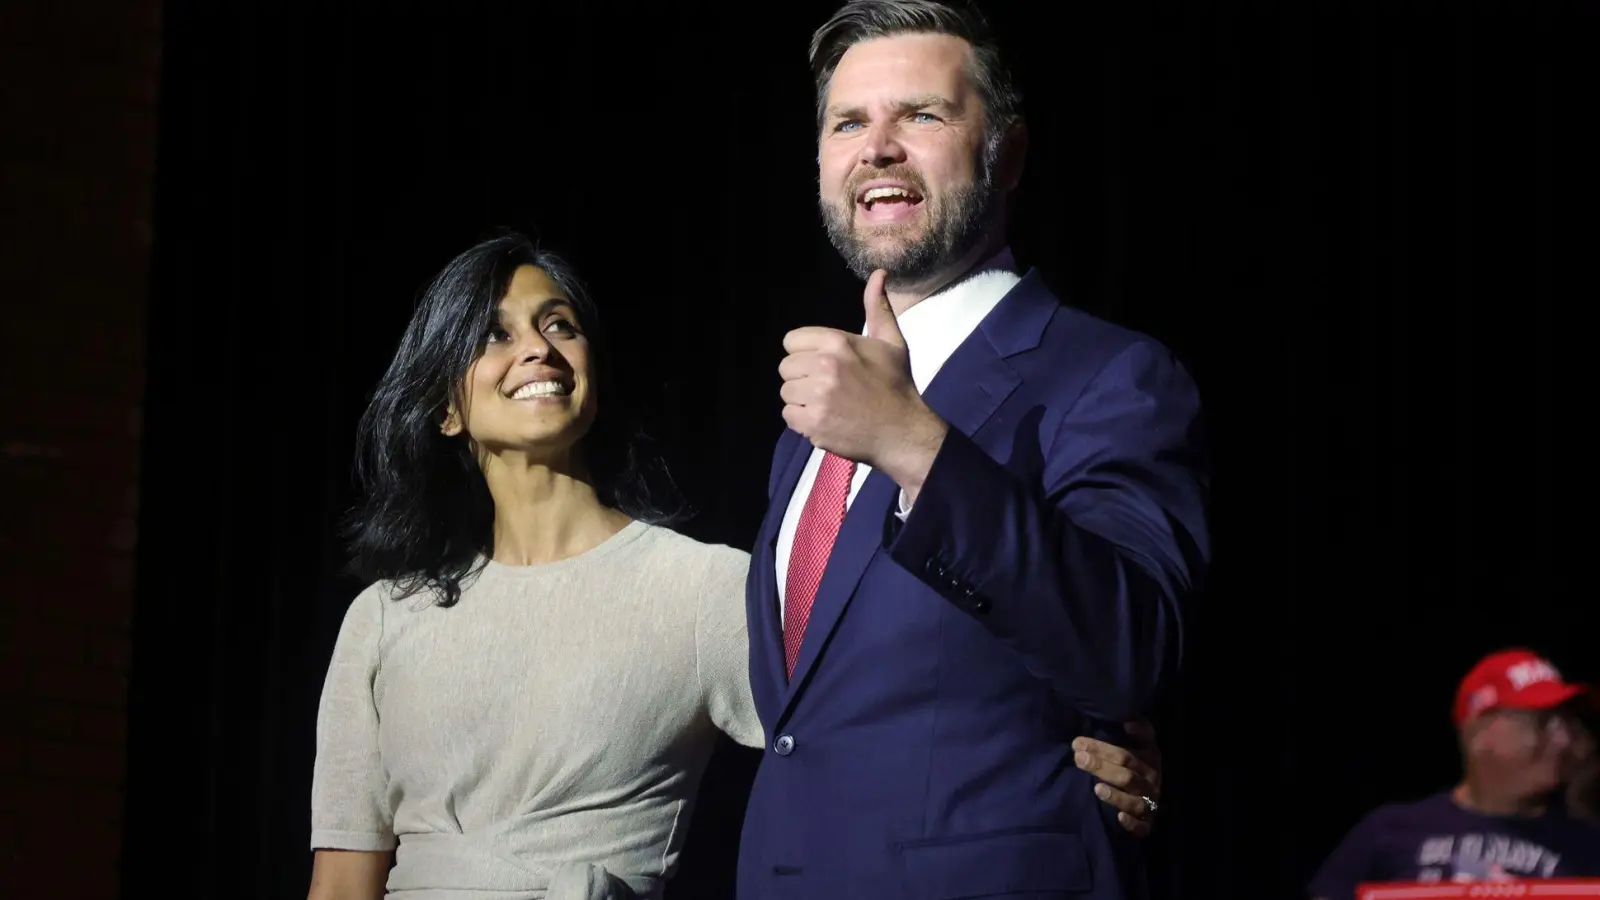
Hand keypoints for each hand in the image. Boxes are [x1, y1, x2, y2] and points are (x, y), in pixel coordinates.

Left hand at [779, 269, 945, 495]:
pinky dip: (803, 420)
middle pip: (786, 367)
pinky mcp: (813, 422)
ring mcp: (817, 396)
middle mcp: (825, 366)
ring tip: (827, 403)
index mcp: (838, 342)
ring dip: (802, 400)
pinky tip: (824, 419)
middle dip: (802, 377)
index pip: (791, 341)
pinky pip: (789, 415)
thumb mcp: (891, 342)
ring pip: (786, 392)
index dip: (805, 353)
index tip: (824, 365)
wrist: (903, 431)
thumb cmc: (896, 384)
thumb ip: (877, 308)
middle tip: (827, 387)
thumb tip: (879, 273)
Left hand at [1073, 719, 1162, 837]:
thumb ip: (1136, 732)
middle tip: (1078, 756)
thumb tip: (1128, 720)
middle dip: (1102, 765)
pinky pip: (1141, 827)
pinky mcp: (1146, 825)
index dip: (1111, 745)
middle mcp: (1151, 782)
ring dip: (1116, 795)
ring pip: (1134, 800)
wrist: (1147, 800)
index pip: (1132, 751)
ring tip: (1097, 788)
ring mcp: (1150, 804)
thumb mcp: (1138, 746)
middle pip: (1127, 773)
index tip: (1091, 738)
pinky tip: (1119, 818)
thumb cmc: (1134, 766)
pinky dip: (1131, 823)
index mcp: (1149, 759)